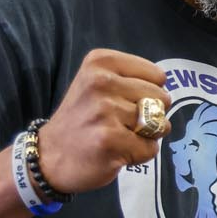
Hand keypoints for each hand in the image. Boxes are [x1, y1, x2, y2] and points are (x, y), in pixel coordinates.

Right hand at [36, 48, 171, 194]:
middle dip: (150, 116)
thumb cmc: (82, 119)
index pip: (158, 76)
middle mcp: (101, 81)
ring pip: (158, 125)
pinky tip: (116, 152)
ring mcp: (105, 111)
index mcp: (100, 61)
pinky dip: (139, 155)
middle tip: (121, 123)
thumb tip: (167, 94)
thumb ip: (132, 81)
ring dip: (144, 137)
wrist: (49, 155)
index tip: (124, 102)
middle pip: (162, 99)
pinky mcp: (109, 140)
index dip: (150, 94)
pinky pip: (150, 148)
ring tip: (117, 137)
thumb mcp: (98, 83)